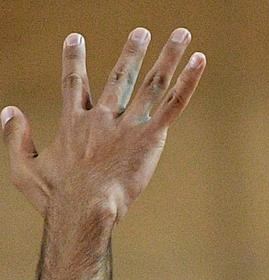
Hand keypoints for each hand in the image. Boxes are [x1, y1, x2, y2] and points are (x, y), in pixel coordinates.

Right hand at [3, 29, 205, 221]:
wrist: (85, 208)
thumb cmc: (55, 196)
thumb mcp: (24, 168)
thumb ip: (15, 137)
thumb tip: (8, 110)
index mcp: (73, 123)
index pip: (73, 82)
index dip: (73, 59)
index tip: (75, 37)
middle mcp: (102, 118)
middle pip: (120, 76)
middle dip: (132, 52)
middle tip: (142, 32)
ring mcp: (127, 125)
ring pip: (152, 83)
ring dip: (167, 56)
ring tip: (181, 34)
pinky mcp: (150, 137)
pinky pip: (173, 103)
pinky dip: (188, 81)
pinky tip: (199, 61)